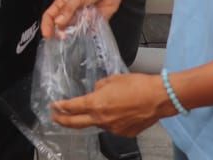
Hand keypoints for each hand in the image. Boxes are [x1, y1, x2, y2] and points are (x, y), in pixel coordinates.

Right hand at [41, 0, 122, 37]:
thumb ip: (68, 9)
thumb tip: (58, 23)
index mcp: (63, 2)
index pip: (50, 15)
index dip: (47, 25)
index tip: (47, 36)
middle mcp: (71, 12)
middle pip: (61, 25)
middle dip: (60, 32)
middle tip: (63, 38)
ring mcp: (81, 18)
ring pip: (73, 31)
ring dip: (73, 35)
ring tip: (74, 39)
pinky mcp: (93, 23)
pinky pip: (87, 32)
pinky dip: (86, 36)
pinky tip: (86, 38)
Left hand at [51, 73, 175, 135]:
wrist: (158, 98)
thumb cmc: (137, 85)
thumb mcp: (113, 79)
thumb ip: (100, 87)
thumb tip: (97, 91)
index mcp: (96, 104)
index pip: (72, 107)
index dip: (61, 107)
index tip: (54, 106)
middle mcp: (102, 119)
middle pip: (76, 123)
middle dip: (63, 121)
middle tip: (55, 118)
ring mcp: (113, 128)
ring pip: (98, 123)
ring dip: (95, 117)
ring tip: (106, 106)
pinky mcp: (125, 133)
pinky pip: (113, 127)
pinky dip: (112, 120)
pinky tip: (121, 112)